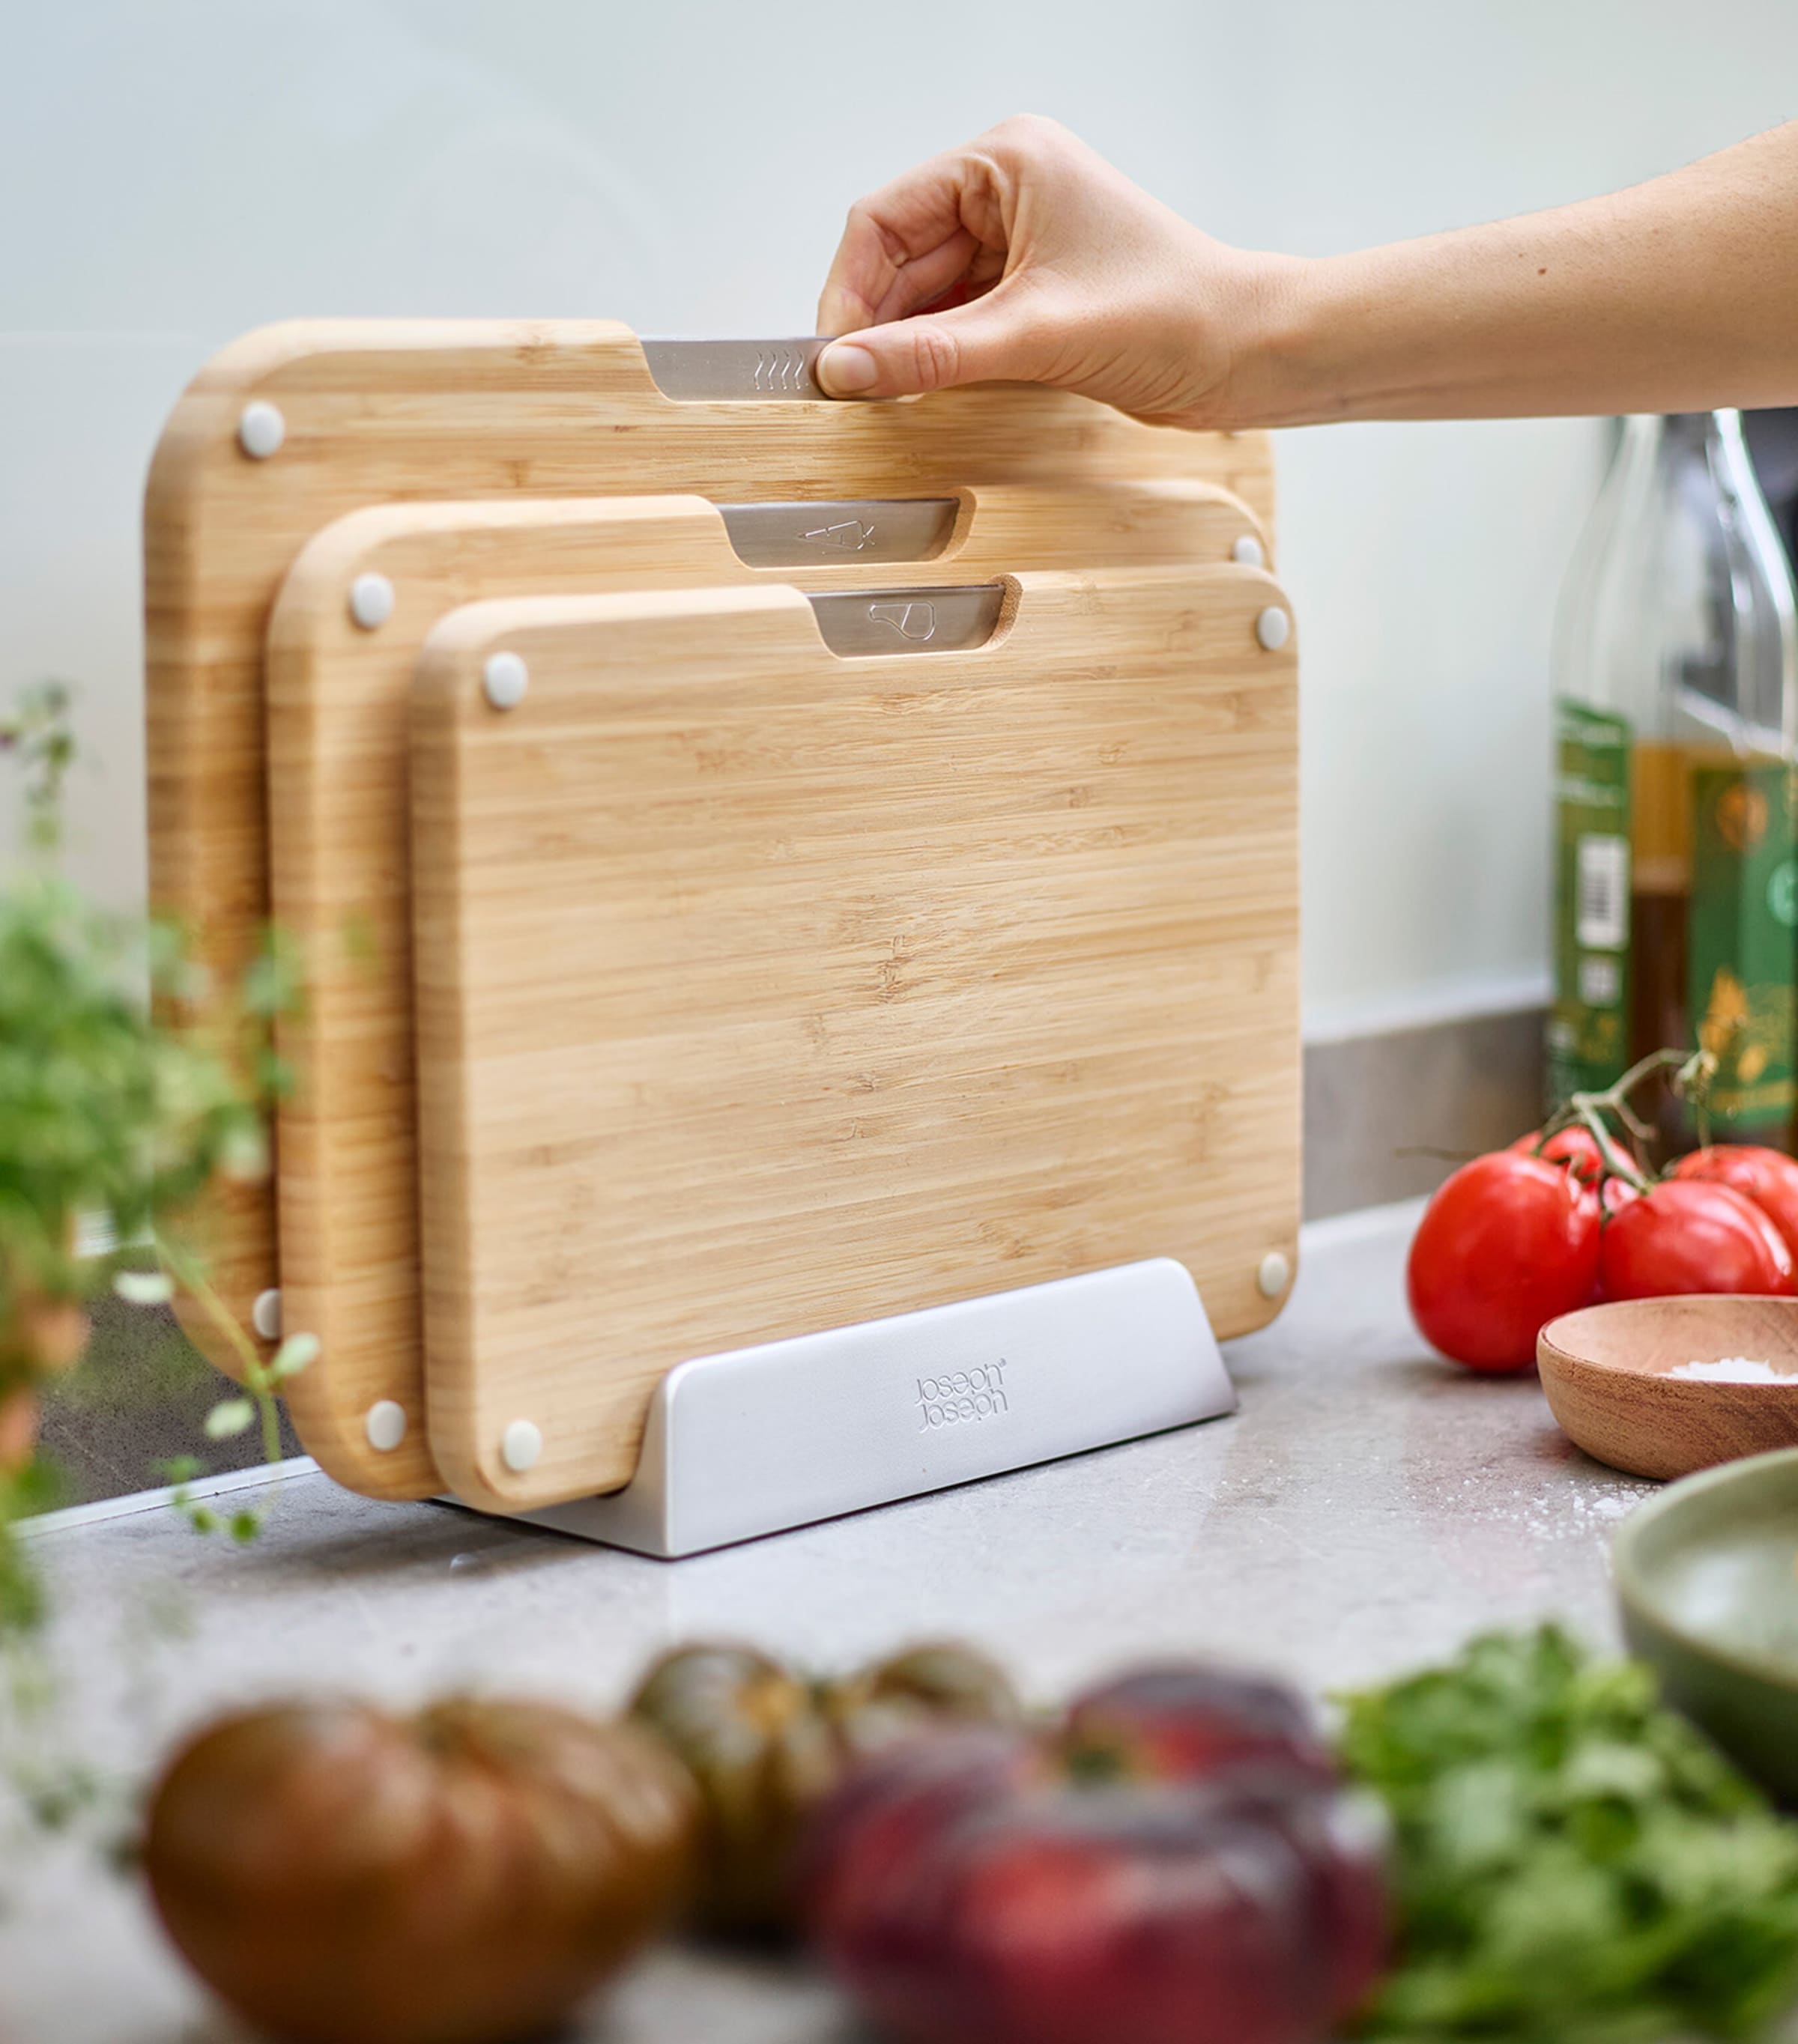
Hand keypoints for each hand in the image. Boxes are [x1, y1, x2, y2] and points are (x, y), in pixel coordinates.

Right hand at [815, 116, 1287, 429]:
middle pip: (898, 259)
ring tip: (888, 397)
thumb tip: (846, 370)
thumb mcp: (1036, 335)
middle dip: (876, 324)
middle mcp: (1007, 192)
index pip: (884, 217)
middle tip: (852, 390)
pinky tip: (927, 390)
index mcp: (1006, 162)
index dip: (849, 290)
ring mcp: (1018, 243)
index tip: (833, 358)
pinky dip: (939, 359)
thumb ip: (933, 355)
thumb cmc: (1173, 314)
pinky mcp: (1032, 292)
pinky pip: (958, 323)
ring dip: (906, 347)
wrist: (1249, 353)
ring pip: (924, 298)